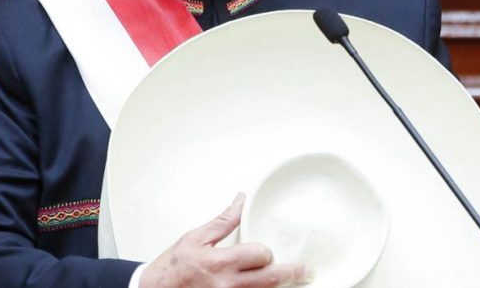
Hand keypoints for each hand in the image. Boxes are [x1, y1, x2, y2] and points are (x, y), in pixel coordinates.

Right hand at [139, 193, 312, 286]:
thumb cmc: (172, 269)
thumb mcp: (195, 238)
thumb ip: (224, 221)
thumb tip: (242, 200)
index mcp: (220, 263)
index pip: (260, 255)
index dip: (266, 252)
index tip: (266, 252)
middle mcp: (228, 286)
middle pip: (271, 280)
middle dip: (293, 274)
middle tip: (307, 270)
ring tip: (296, 282)